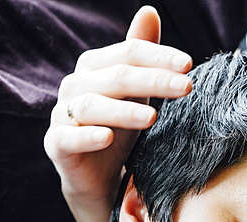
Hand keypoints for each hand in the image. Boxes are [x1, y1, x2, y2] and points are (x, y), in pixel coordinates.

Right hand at [42, 6, 191, 221]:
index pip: (128, 53)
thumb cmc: (123, 130)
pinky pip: (67, 138)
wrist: (100, 179)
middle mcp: (75, 87)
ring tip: (153, 117)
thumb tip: (149, 10)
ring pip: (90, 106)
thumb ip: (143, 55)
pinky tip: (108, 139)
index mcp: (95, 68)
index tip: (190, 65)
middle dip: (152, 80)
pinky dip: (86, 136)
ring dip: (123, 111)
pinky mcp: (56, 146)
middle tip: (186, 87)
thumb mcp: (138, 93)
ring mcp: (62, 116)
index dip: (158, 56)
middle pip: (114, 77)